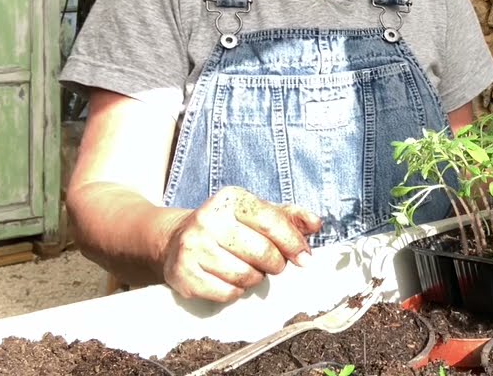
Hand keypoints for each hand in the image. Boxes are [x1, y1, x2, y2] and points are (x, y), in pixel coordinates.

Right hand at [161, 186, 321, 302]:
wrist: (176, 239)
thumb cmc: (228, 226)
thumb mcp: (257, 212)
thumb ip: (289, 216)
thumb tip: (315, 224)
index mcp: (231, 200)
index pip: (272, 222)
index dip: (294, 242)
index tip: (304, 257)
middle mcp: (208, 220)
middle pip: (263, 253)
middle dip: (277, 263)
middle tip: (274, 264)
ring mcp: (193, 248)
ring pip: (246, 276)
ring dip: (257, 278)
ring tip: (250, 268)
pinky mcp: (184, 274)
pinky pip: (228, 293)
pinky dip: (237, 290)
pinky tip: (231, 279)